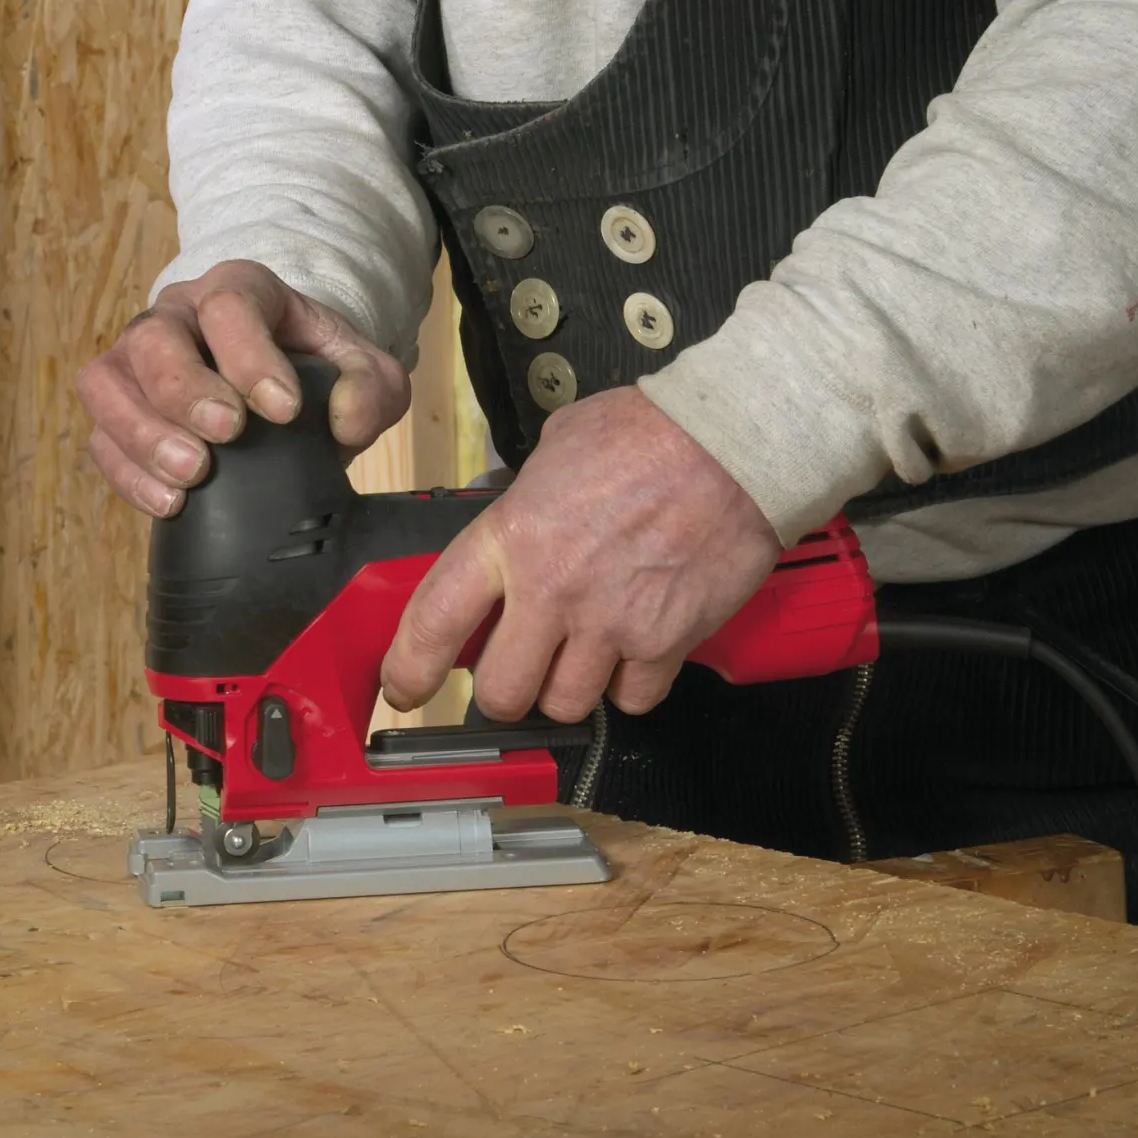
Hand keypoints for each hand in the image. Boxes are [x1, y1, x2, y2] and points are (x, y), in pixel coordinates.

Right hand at [76, 259, 408, 515]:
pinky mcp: (118, 414)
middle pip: (154, 337)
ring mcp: (136, 363)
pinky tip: (171, 504)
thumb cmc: (319, 374)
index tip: (284, 409)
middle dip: (185, 389)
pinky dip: (128, 475)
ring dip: (142, 432)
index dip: (250, 356)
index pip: (228, 305)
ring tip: (189, 475)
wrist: (285, 393)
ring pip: (106, 382)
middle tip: (225, 435)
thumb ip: (373, 388)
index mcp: (238, 291)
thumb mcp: (364, 372)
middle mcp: (176, 317)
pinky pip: (100, 440)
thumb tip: (346, 419)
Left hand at [381, 385, 780, 721]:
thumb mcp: (556, 447)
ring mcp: (611, 624)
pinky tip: (637, 650)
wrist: (734, 444)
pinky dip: (632, 686)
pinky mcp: (666, 643)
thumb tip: (510, 517)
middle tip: (518, 670)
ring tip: (584, 653)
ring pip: (566, 704)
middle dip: (504, 691)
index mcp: (513, 536)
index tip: (403, 686)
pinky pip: (634, 699)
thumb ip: (523, 497)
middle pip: (501, 692)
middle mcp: (554, 591)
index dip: (409, 667)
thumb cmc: (650, 432)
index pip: (435, 619)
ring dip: (569, 688)